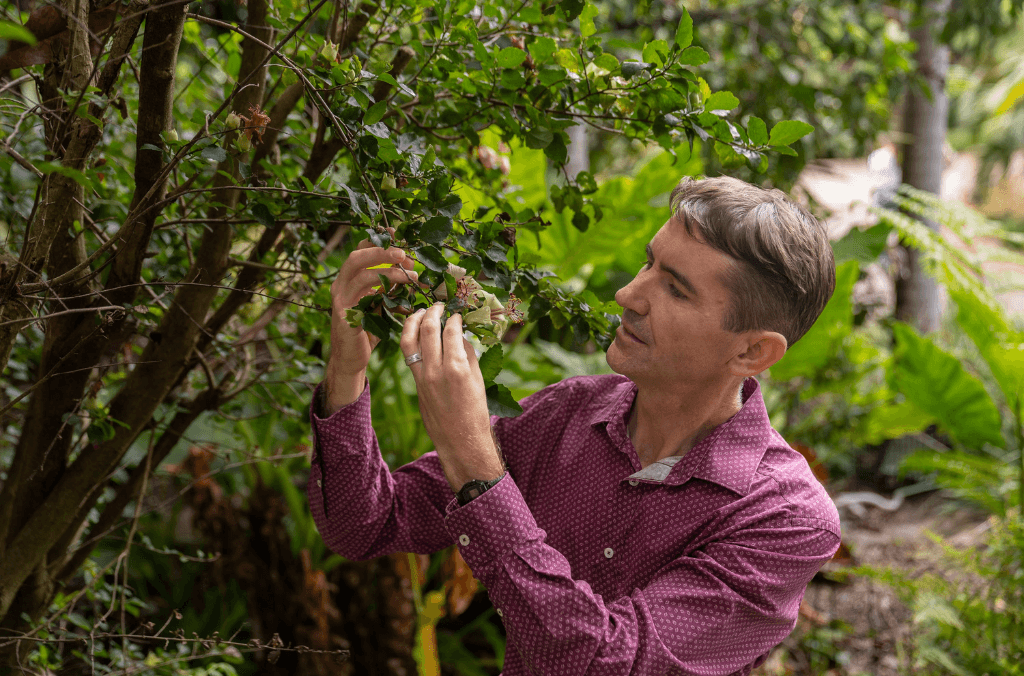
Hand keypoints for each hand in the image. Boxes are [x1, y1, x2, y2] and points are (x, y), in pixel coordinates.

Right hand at [327, 227, 425, 376]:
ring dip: (388, 272)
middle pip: (356, 257)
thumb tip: (411, 268)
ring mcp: (340, 300)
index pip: (360, 251)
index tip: (396, 233)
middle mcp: (340, 285)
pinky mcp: (345, 316)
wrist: (351, 359)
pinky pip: (363, 299)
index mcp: (348, 279)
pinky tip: (399, 296)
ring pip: (361, 275)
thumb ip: (390, 286)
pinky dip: (382, 294)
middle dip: (381, 251)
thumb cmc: (367, 329)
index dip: (377, 241)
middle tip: (403, 252)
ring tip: (409, 275)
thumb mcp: (381, 303)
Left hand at [401, 303, 503, 491]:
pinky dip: (411, 338)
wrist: (460, 440)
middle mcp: (437, 370)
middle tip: (439, 306)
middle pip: (428, 329)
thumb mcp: (477, 379)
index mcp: (457, 368)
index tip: (457, 313)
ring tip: (421, 311)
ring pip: (410, 339)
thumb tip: (459, 335)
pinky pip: (409, 354)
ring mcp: (423, 377)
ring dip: (414, 320)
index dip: (454, 317)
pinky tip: (415, 331)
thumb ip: (468, 354)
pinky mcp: (416, 383)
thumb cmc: (475, 411)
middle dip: (433, 312)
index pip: (451, 331)